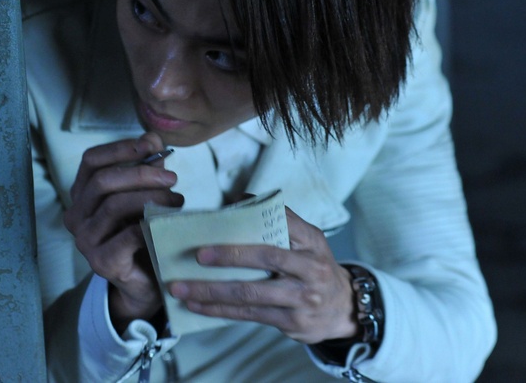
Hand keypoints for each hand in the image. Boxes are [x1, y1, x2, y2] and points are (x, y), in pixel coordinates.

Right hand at [65, 132, 183, 331]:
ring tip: (177, 201)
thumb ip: (147, 166)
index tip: (152, 146)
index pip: (91, 161)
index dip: (120, 148)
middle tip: (172, 178)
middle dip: (141, 174)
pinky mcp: (101, 262)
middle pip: (103, 181)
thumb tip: (152, 138)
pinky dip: (150, 224)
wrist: (146, 282)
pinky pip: (127, 235)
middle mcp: (76, 216)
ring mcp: (85, 241)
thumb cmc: (143, 232)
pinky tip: (167, 222)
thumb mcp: (145, 194)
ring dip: (151, 198)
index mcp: (82, 195)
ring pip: (114, 205)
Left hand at [168, 207, 357, 343]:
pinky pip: (248, 315)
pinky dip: (219, 310)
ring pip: (250, 293)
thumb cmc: (314, 266)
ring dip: (211, 291)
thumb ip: (281, 224)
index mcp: (312, 241)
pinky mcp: (291, 322)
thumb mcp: (308, 241)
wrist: (345, 309)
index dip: (254, 216)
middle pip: (265, 258)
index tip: (222, 215)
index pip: (284, 222)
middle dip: (228, 255)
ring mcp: (302, 298)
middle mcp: (311, 268)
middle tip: (197, 254)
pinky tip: (197, 307)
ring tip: (180, 288)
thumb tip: (237, 203)